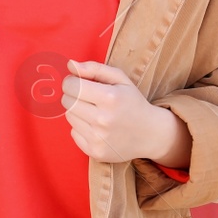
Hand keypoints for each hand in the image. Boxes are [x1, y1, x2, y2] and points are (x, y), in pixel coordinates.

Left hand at [61, 60, 191, 166]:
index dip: (71, 81)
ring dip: (77, 112)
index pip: (71, 86)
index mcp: (110, 98)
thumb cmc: (133, 102)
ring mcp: (98, 138)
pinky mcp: (95, 152)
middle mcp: (103, 119)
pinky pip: (73, 133)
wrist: (150, 134)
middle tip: (86, 97)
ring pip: (69, 117)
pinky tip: (96, 126)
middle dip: (73, 95)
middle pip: (67, 102)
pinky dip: (81, 128)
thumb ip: (94, 68)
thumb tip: (70, 65)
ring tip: (94, 111)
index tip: (78, 82)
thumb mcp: (120, 79)